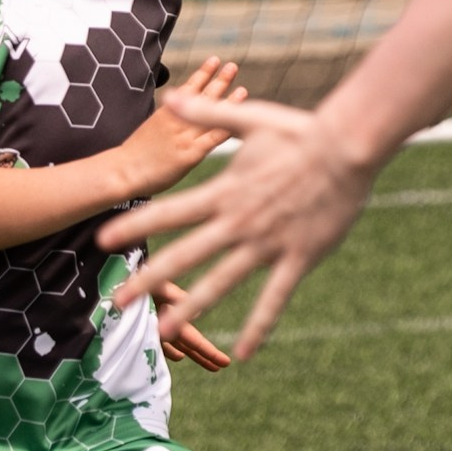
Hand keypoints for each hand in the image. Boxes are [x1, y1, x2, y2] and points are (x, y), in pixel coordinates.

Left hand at [102, 92, 370, 359]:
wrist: (348, 148)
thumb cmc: (302, 131)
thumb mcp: (251, 118)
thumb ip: (208, 114)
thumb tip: (172, 97)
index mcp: (224, 192)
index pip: (169, 212)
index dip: (135, 226)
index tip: (104, 240)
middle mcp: (238, 222)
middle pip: (184, 256)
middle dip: (148, 280)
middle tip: (118, 303)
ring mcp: (266, 244)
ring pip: (222, 284)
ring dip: (192, 309)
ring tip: (166, 333)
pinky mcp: (296, 258)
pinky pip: (273, 299)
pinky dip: (259, 327)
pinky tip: (244, 354)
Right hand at [117, 54, 245, 195]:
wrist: (123, 171)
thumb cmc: (135, 155)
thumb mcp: (150, 128)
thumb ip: (168, 120)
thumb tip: (180, 113)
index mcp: (167, 112)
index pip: (188, 88)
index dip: (203, 73)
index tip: (214, 60)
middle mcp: (178, 120)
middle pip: (202, 96)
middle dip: (219, 80)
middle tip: (232, 66)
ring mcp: (185, 136)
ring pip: (211, 114)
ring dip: (229, 101)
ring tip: (243, 89)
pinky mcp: (191, 153)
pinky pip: (214, 138)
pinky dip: (227, 127)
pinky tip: (241, 120)